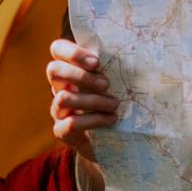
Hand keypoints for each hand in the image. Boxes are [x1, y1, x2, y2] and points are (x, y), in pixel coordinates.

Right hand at [47, 38, 119, 160]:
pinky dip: (94, 120)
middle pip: (54, 70)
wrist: (111, 141)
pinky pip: (71, 123)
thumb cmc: (116, 104)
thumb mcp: (116, 83)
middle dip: (81, 76)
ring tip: (115, 104)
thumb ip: (115, 68)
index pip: (57, 49)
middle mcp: (59, 87)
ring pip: (63, 98)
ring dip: (93, 100)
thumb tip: (137, 55)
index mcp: (70, 69)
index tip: (96, 62)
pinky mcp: (61, 130)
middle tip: (106, 84)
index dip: (73, 52)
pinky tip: (111, 119)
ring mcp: (58, 109)